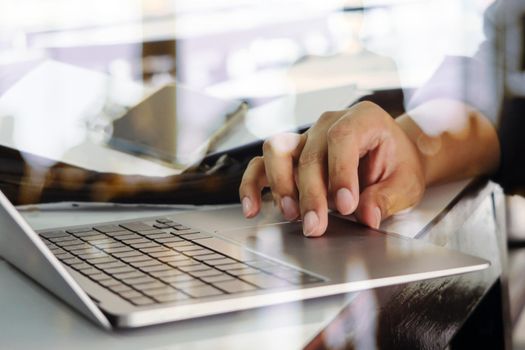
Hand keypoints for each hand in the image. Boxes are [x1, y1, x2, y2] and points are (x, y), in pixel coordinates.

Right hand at [239, 101, 425, 236]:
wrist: (391, 157)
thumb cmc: (398, 164)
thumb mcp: (405, 182)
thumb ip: (386, 198)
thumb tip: (366, 216)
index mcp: (363, 119)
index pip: (342, 138)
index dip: (340, 172)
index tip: (346, 206)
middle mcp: (328, 124)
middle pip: (309, 152)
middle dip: (310, 193)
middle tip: (316, 225)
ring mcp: (305, 138)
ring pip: (278, 150)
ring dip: (281, 184)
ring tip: (291, 214)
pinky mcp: (290, 156)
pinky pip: (262, 165)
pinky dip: (253, 185)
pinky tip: (252, 209)